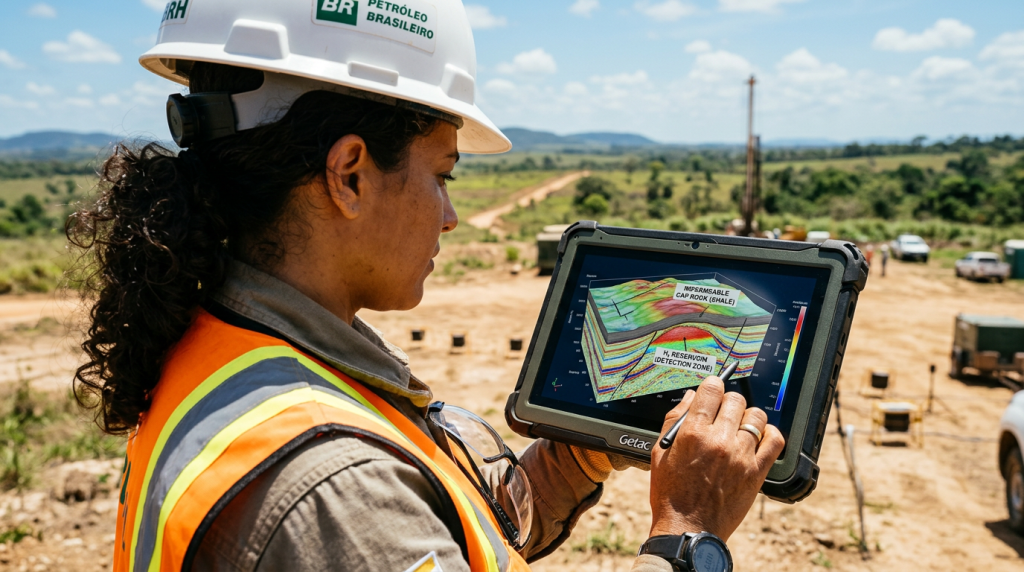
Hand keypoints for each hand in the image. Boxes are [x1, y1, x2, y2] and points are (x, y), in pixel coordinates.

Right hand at [648, 376, 784, 540]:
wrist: (688, 528)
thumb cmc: (671, 493)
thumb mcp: (661, 453)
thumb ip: (675, 420)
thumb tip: (690, 397)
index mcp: (693, 433)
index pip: (711, 390)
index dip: (712, 386)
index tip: (712, 390)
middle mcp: (719, 440)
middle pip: (735, 400)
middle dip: (728, 402)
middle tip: (722, 414)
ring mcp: (741, 456)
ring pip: (756, 416)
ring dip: (747, 417)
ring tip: (739, 428)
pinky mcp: (756, 472)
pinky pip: (775, 440)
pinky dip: (769, 434)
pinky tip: (758, 438)